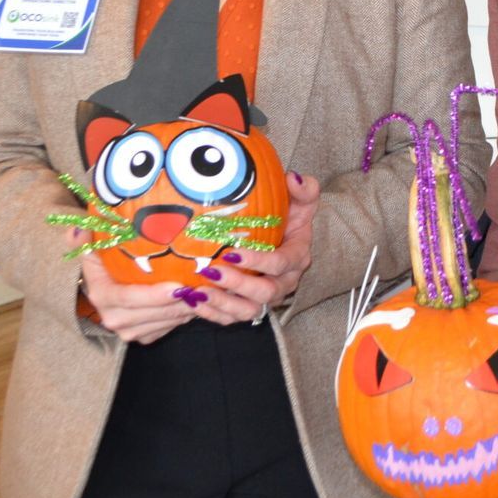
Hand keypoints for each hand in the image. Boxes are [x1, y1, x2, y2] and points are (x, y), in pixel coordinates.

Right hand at [72, 231, 199, 344]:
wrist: (106, 282)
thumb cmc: (104, 259)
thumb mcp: (92, 244)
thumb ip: (83, 237)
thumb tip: (75, 230)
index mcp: (101, 294)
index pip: (129, 298)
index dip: (154, 295)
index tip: (178, 286)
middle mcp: (112, 317)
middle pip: (152, 313)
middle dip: (180, 303)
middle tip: (204, 287)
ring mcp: (127, 330)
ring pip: (163, 323)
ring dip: (186, 309)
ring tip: (205, 292)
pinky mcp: (141, 336)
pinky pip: (167, 329)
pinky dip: (183, 317)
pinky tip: (196, 301)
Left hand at [201, 170, 314, 322]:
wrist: (281, 237)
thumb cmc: (287, 217)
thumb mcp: (300, 200)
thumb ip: (303, 188)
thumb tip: (292, 179)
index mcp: (297, 257)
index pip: (281, 263)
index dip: (258, 262)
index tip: (232, 252)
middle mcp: (285, 282)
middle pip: (266, 293)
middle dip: (237, 284)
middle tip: (211, 271)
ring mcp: (267, 297)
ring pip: (249, 311)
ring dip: (223, 304)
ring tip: (198, 292)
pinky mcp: (249, 306)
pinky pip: (233, 317)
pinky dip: (213, 313)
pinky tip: (193, 301)